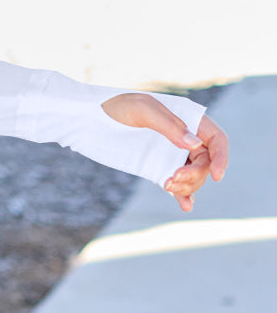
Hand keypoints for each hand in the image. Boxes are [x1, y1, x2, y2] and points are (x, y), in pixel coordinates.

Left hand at [101, 93, 228, 212]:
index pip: (216, 140)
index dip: (221, 158)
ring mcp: (171, 154)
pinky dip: (183, 195)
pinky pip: (177, 183)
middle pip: (205, 162)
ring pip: (193, 176)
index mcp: (187, 119)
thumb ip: (169, 125)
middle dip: (195, 175)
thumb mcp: (143, 110)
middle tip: (172, 180)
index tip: (216, 176)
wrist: (90, 117)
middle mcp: (183, 138)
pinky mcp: (157, 166)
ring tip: (166, 186)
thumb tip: (194, 144)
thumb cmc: (117, 106)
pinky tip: (186, 206)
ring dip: (186, 185)